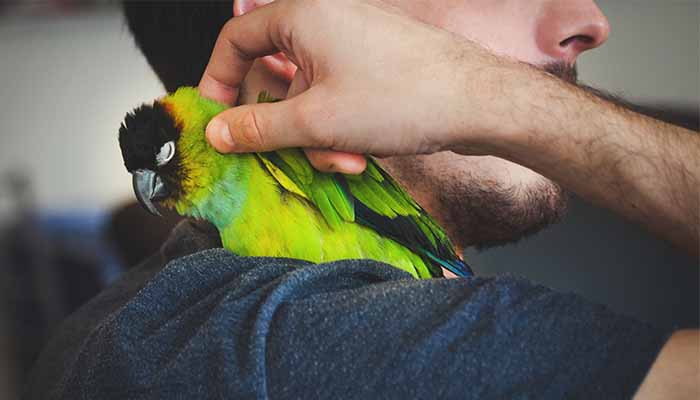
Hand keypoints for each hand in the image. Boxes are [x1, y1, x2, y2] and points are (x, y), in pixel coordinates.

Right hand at [199, 0, 515, 172]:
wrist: (481, 103)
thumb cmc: (400, 99)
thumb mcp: (316, 122)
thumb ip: (257, 129)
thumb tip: (217, 133)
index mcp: (304, 15)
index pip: (236, 39)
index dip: (218, 80)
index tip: (215, 119)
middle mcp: (327, 21)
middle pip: (274, 76)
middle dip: (283, 126)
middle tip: (290, 155)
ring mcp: (354, 45)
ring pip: (309, 98)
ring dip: (317, 137)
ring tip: (344, 159)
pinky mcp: (374, 68)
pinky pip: (337, 100)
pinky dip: (340, 130)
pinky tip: (362, 153)